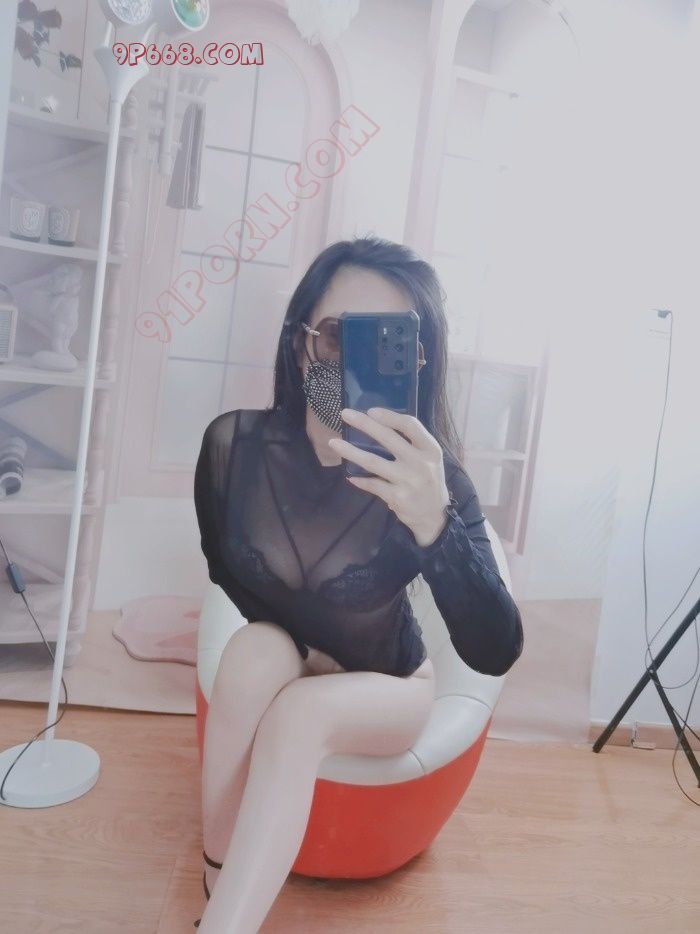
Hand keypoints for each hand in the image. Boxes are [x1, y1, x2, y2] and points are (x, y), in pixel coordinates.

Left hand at [328, 407, 450, 547]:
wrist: (434, 516)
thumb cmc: (427, 480)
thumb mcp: (428, 459)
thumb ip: (411, 443)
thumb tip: (378, 425)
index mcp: (430, 449)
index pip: (410, 425)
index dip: (389, 416)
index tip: (370, 411)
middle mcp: (420, 463)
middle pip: (388, 438)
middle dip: (365, 424)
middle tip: (346, 414)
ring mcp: (408, 481)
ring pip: (373, 461)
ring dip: (351, 451)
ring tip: (333, 443)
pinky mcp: (397, 497)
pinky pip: (372, 484)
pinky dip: (359, 479)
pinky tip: (350, 475)